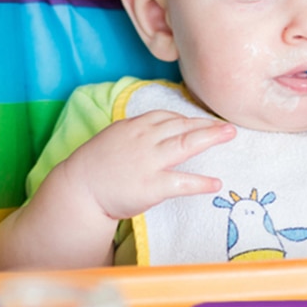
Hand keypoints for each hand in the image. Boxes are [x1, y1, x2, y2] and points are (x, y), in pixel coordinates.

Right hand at [60, 110, 235, 220]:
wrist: (77, 190)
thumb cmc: (96, 165)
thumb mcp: (115, 137)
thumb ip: (139, 131)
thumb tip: (161, 127)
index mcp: (134, 126)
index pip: (167, 116)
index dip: (189, 118)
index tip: (205, 120)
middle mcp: (144, 139)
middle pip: (181, 126)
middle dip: (207, 123)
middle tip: (229, 124)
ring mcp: (149, 162)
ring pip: (184, 145)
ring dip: (210, 137)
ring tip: (229, 135)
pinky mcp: (151, 186)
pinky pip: (181, 182)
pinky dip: (200, 182)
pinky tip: (215, 183)